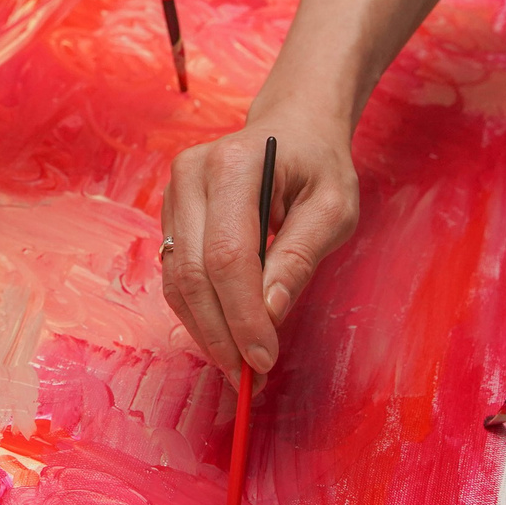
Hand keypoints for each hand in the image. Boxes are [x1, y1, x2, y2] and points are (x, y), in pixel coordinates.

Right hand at [161, 111, 358, 381]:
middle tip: (249, 377)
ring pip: (177, 279)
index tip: (264, 359)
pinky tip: (225, 336)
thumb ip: (300, 257)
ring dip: (205, 330)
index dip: (242, 315)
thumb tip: (270, 313)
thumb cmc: (318, 164)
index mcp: (235, 165)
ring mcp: (175, 192)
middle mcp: (191, 175)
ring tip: (239, 367)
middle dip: (220, 333)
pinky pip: (177, 273)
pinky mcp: (172, 213)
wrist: (292, 126)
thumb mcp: (333, 207)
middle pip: (193, 272)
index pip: (227, 255)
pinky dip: (199, 312)